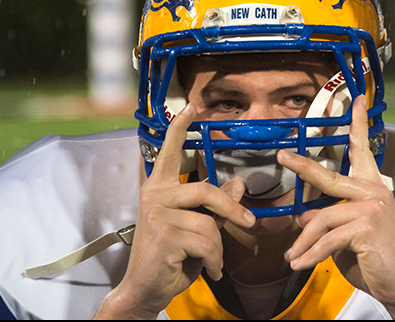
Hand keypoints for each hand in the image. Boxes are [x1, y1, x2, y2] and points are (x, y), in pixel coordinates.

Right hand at [95, 105, 255, 319]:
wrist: (146, 287)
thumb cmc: (170, 255)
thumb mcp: (195, 226)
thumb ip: (213, 205)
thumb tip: (238, 184)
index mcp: (159, 188)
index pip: (169, 152)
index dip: (179, 128)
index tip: (190, 107)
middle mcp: (155, 196)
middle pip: (207, 191)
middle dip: (232, 210)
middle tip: (248, 224)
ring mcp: (158, 216)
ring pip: (209, 223)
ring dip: (219, 247)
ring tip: (214, 261)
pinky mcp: (165, 237)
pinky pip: (207, 243)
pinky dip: (215, 260)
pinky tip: (209, 270)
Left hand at [278, 96, 394, 319]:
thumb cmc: (376, 259)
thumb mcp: (346, 236)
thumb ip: (328, 221)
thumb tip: (302, 214)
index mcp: (372, 189)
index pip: (363, 151)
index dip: (358, 125)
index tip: (355, 102)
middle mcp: (374, 193)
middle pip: (329, 177)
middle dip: (303, 166)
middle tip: (283, 156)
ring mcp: (371, 208)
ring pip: (321, 218)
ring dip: (303, 242)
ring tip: (292, 256)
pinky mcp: (366, 227)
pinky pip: (327, 239)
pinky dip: (310, 254)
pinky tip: (300, 264)